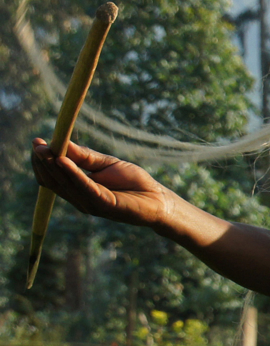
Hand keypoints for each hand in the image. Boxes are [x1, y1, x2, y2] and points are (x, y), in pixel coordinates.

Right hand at [31, 138, 170, 227]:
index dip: (42, 161)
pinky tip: (63, 160)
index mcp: (79, 190)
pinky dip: (72, 173)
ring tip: (44, 149)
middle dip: (43, 162)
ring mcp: (90, 203)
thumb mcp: (106, 164)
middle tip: (36, 144)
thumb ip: (84, 157)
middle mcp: (80, 198)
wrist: (158, 199)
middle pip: (54, 181)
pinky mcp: (103, 203)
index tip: (37, 143)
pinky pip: (84, 186)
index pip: (52, 177)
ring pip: (65, 184)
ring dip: (53, 166)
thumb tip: (62, 142)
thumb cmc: (133, 182)